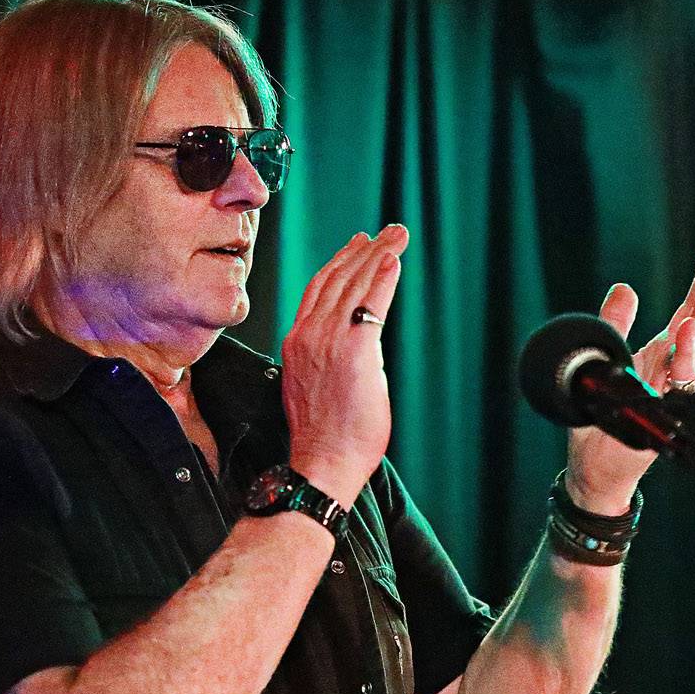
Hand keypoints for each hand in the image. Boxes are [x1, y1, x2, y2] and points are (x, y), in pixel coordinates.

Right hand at [279, 224, 408, 503]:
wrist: (319, 462)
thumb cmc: (323, 439)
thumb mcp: (315, 388)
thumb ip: (332, 361)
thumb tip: (360, 353)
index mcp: (297, 342)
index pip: (318, 289)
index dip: (339, 263)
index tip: (357, 245)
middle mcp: (308, 334)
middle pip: (337, 278)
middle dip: (364, 250)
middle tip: (388, 231)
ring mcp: (328, 341)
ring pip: (354, 284)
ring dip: (378, 255)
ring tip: (397, 235)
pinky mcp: (353, 352)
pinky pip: (369, 305)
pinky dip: (382, 279)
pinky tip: (394, 261)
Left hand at [564, 247, 694, 513]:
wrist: (592, 464)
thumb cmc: (600, 416)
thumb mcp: (602, 358)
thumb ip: (615, 323)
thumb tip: (625, 287)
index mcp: (659, 353)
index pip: (688, 313)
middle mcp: (669, 370)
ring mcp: (668, 390)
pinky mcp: (661, 409)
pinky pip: (679, 381)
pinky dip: (685, 355)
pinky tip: (688, 330)